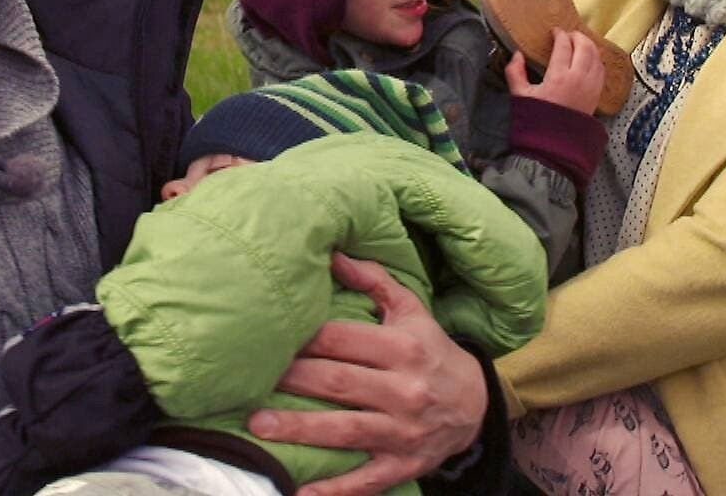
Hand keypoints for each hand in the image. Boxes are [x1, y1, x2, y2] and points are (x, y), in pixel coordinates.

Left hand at [247, 253, 487, 495]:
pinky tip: (298, 494)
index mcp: (403, 348)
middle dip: (293, 382)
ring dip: (300, 430)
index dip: (305, 339)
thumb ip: (374, 282)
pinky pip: (364, 481)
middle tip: (249, 380)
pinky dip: (333, 491)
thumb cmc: (430, 352)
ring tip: (258, 426)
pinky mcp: (402, 465)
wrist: (477, 405)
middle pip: (338, 383)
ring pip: (344, 430)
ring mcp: (402, 432)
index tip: (269, 337)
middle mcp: (404, 390)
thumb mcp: (412, 311)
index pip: (344, 340)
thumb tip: (333, 253)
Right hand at [504, 27, 604, 115]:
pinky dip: (596, 59)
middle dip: (577, 36)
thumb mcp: (520, 96)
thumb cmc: (537, 119)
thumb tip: (517, 55)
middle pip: (584, 46)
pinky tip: (590, 58)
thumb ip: (515, 72)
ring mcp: (590, 85)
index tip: (555, 31)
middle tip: (568, 34)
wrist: (555, 143)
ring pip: (596, 56)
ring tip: (580, 42)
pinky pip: (601, 69)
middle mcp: (578, 77)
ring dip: (589, 45)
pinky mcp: (597, 93)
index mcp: (558, 76)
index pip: (563, 46)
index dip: (560, 34)